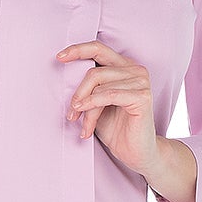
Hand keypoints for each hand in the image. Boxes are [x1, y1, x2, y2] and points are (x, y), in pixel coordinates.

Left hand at [57, 39, 158, 177]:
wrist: (136, 153)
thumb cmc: (117, 129)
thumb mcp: (96, 104)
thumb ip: (87, 88)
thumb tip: (65, 77)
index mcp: (124, 66)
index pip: (98, 49)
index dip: (77, 50)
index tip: (59, 58)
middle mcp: (135, 70)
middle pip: (93, 72)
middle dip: (78, 94)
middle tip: (71, 114)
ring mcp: (141, 82)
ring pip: (98, 87)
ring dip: (85, 109)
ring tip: (83, 126)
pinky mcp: (142, 96)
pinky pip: (108, 96)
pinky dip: (93, 108)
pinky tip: (86, 124)